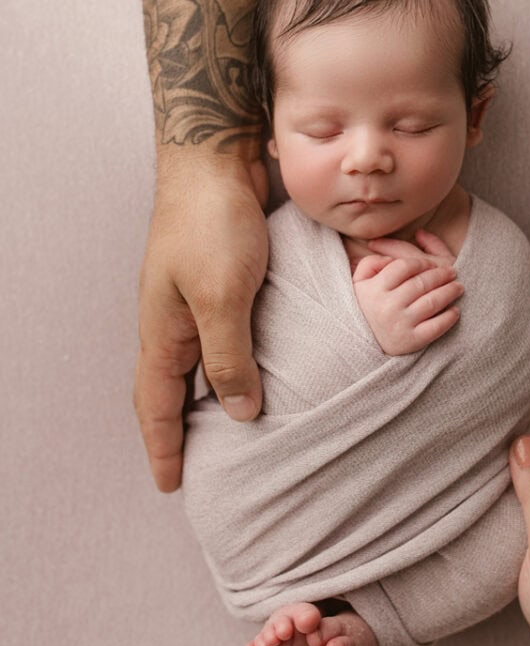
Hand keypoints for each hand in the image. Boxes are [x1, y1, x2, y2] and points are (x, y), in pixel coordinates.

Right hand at [134, 152, 268, 491]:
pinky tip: (258, 369)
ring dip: (211, 399)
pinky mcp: (222, 281)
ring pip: (200, 365)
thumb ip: (228, 357)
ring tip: (232, 430)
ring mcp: (196, 300)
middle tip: (199, 466)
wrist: (216, 159)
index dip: (163, 448)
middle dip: (179, 432)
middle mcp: (174, 322)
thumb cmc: (211, 224)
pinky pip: (225, 337)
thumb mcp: (221, 298)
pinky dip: (234, 363)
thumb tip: (239, 411)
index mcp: (162, 332)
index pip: (156, 405)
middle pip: (172, 391)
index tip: (171, 485)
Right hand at [352, 230, 463, 354]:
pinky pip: (436, 326)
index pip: (404, 267)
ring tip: (458, 287)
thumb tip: (391, 257)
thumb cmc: (364, 308)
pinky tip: (455, 311)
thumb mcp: (359, 283)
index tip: (430, 264)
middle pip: (422, 283)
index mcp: (376, 288)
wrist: (359, 347)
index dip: (421, 263)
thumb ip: (371, 263)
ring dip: (450, 292)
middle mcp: (388, 306)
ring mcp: (401, 324)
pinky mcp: (412, 341)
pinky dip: (449, 317)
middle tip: (453, 272)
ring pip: (433, 302)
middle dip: (441, 275)